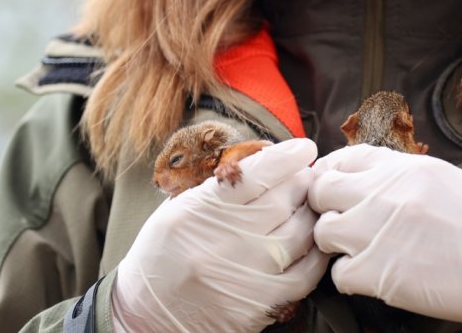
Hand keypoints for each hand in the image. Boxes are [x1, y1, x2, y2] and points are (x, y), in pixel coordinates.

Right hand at [111, 138, 329, 331]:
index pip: (256, 174)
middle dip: (303, 181)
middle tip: (308, 175)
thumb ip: (220, 186)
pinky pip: (305, 273)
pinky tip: (313, 239)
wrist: (146, 313)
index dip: (287, 157)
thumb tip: (269, 161)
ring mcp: (246, 274)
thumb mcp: (179, 208)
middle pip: (283, 200)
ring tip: (310, 204)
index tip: (304, 148)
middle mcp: (225, 241)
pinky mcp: (261, 303)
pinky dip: (315, 252)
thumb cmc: (163, 253)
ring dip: (311, 213)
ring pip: (300, 233)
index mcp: (200, 210)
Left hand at [309, 144, 461, 330]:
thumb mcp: (444, 179)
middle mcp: (383, 194)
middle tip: (340, 221)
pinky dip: (351, 277)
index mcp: (403, 168)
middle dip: (325, 206)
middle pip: (320, 191)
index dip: (331, 173)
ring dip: (336, 244)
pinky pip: (339, 273)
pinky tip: (374, 275)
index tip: (331, 186)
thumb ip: (400, 176)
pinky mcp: (378, 272)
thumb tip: (366, 181)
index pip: (344, 158)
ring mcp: (376, 232)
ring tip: (360, 251)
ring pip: (323, 232)